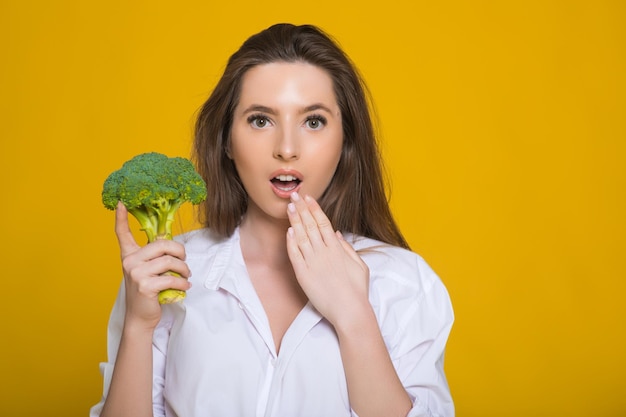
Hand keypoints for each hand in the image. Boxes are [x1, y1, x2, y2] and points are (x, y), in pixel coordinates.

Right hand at [115, 202, 191, 329]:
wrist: (140, 317)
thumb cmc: (147, 291)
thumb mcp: (146, 271)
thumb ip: (153, 257)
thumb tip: (172, 246)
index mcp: (129, 255)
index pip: (122, 233)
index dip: (121, 217)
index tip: (121, 202)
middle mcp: (130, 262)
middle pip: (162, 244)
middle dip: (179, 252)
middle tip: (185, 261)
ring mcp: (136, 274)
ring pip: (170, 262)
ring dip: (184, 269)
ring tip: (186, 275)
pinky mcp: (145, 286)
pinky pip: (172, 279)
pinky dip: (183, 283)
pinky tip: (185, 287)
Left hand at [285, 193, 370, 328]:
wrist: (349, 310)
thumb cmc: (357, 290)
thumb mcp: (359, 265)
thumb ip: (347, 248)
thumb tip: (338, 234)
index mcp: (337, 248)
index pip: (323, 222)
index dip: (314, 209)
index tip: (308, 197)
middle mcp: (324, 252)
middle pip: (310, 225)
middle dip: (302, 209)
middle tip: (294, 195)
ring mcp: (313, 263)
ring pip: (301, 236)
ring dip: (295, 220)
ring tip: (289, 207)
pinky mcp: (303, 275)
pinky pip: (295, 255)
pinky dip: (291, 242)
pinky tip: (288, 231)